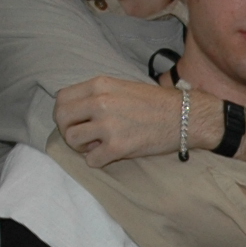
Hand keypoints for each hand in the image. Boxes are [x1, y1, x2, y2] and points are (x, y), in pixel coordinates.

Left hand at [55, 76, 216, 166]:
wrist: (184, 117)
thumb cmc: (155, 103)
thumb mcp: (122, 87)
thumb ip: (97, 95)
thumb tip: (76, 111)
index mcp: (100, 85)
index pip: (62, 98)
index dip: (64, 113)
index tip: (75, 121)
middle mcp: (100, 102)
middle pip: (61, 119)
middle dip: (68, 130)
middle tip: (82, 137)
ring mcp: (108, 125)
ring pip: (72, 140)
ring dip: (82, 147)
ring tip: (97, 145)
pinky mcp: (117, 146)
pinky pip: (91, 160)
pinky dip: (97, 161)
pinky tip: (109, 155)